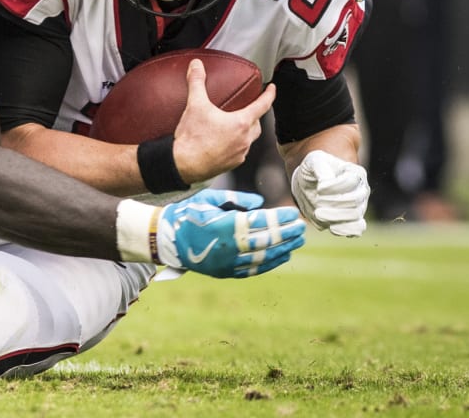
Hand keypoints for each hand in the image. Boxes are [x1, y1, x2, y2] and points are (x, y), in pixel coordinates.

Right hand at [157, 189, 304, 277]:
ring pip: (263, 257)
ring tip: (297, 241)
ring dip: (283, 249)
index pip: (259, 223)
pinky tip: (283, 256)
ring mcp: (227, 262)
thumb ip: (235, 198)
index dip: (279, 219)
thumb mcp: (207, 198)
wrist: (166, 239)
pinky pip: (254, 269)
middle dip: (286, 234)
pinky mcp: (225, 272)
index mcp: (224, 225)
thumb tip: (259, 203)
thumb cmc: (188, 215)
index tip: (293, 214)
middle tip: (301, 228)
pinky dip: (271, 263)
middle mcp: (228, 246)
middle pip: (265, 240)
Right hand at [172, 59, 274, 182]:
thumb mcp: (195, 105)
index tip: (272, 89)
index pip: (262, 105)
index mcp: (241, 123)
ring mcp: (239, 153)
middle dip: (255, 115)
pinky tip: (224, 142)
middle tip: (248, 108)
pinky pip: (240, 152)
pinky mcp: (232, 164)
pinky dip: (236, 144)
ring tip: (234, 125)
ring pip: (249, 139)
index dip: (269, 94)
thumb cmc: (192, 137)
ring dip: (245, 131)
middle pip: (257, 123)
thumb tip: (196, 65)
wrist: (184, 164)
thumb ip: (197, 82)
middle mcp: (245, 139)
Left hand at [291, 150, 368, 236]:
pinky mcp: (352, 220)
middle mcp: (361, 190)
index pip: (350, 181)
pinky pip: (356, 229)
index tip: (319, 188)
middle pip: (354, 200)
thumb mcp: (313, 161)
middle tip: (317, 203)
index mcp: (355, 173)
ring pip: (355, 215)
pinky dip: (346, 230)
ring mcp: (359, 206)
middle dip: (333, 203)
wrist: (309, 183)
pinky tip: (332, 228)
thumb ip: (321, 169)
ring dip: (335, 217)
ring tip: (318, 214)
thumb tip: (325, 185)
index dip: (334, 187)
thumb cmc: (313, 169)